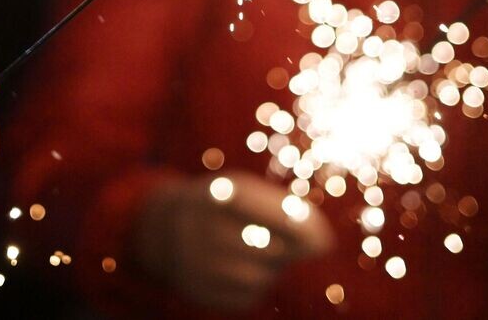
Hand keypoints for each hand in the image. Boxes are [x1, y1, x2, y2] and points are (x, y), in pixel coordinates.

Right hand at [133, 171, 333, 311]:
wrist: (163, 228)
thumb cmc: (222, 206)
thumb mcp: (244, 190)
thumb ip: (284, 209)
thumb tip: (324, 243)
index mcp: (223, 194)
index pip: (278, 217)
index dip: (306, 231)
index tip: (323, 238)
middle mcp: (207, 229)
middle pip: (273, 251)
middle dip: (287, 250)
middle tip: (281, 243)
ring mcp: (200, 263)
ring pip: (261, 278)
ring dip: (270, 269)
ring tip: (258, 254)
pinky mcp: (201, 292)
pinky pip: (246, 297)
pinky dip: (254, 287)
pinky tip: (240, 269)